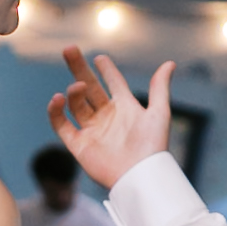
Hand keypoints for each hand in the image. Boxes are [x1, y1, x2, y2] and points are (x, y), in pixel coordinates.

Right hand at [49, 47, 172, 191]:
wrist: (140, 176)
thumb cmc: (153, 147)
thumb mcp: (160, 113)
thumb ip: (160, 88)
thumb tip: (170, 64)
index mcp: (126, 108)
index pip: (114, 83)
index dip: (107, 70)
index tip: (100, 58)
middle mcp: (107, 117)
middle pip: (89, 88)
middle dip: (79, 68)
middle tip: (69, 49)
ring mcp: (92, 130)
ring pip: (76, 104)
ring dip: (74, 91)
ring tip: (78, 86)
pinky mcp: (79, 145)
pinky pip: (62, 125)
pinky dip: (56, 112)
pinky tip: (57, 98)